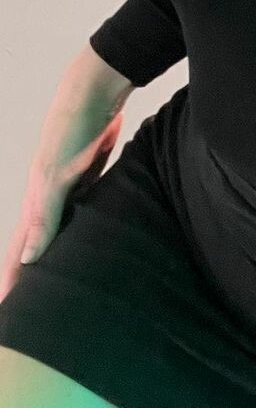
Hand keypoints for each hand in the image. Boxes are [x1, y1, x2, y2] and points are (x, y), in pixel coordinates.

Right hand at [1, 73, 127, 302]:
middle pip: (36, 246)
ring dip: (56, 257)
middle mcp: (48, 200)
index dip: (12, 280)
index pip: (20, 252)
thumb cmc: (72, 131)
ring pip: (60, 232)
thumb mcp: (55, 176)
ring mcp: (69, 189)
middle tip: (30, 311)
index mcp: (35, 203)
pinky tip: (88, 243)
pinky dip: (80, 233)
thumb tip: (31, 259)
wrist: (96, 95)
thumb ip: (44, 217)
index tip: (7, 313)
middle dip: (30, 276)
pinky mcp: (91, 179)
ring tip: (56, 285)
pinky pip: (82, 215)